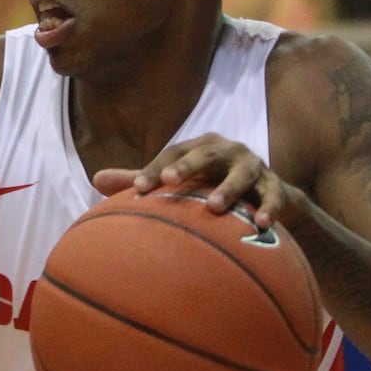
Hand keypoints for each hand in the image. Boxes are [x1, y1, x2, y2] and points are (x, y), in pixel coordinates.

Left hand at [93, 131, 290, 228]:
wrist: (263, 192)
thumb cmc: (209, 184)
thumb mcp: (178, 180)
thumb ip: (142, 179)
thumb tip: (95, 178)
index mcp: (199, 147)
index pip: (173, 153)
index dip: (155, 168)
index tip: (138, 190)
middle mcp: (226, 150)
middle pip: (205, 154)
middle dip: (188, 166)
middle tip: (169, 181)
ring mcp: (253, 166)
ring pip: (241, 174)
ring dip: (228, 189)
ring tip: (214, 207)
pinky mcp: (275, 185)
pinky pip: (274, 196)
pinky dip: (270, 208)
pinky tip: (262, 224)